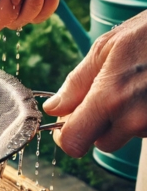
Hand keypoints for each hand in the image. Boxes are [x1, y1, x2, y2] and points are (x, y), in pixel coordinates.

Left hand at [43, 10, 146, 157]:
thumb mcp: (106, 48)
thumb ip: (76, 83)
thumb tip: (53, 109)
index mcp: (110, 98)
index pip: (74, 142)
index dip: (66, 135)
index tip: (67, 121)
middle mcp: (135, 118)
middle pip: (100, 143)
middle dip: (97, 124)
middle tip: (108, 93)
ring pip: (127, 135)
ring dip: (125, 118)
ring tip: (137, 85)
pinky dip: (146, 115)